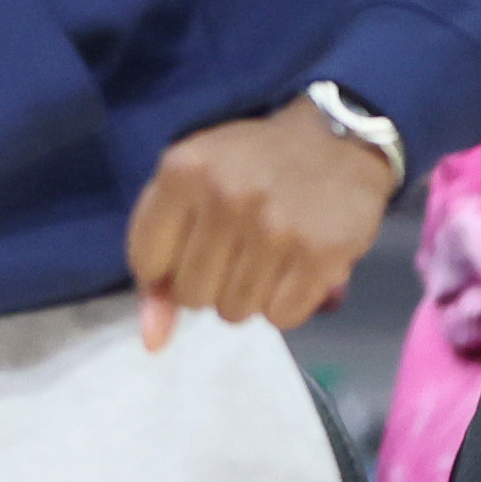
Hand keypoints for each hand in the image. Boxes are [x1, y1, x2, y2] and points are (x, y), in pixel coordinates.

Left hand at [127, 95, 394, 346]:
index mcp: (182, 171)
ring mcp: (275, 227)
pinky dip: (286, 302)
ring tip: (265, 254)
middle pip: (191, 295)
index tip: (190, 246)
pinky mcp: (320, 254)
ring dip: (248, 294)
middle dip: (209, 282)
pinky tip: (293, 265)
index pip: (146, 263)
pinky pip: (281, 318)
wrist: (333, 141)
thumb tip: (152, 340)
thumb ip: (159, 259)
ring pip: (235, 312)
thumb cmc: (250, 166)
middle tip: (235, 248)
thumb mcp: (192, 187)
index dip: (166, 268)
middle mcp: (226, 196)